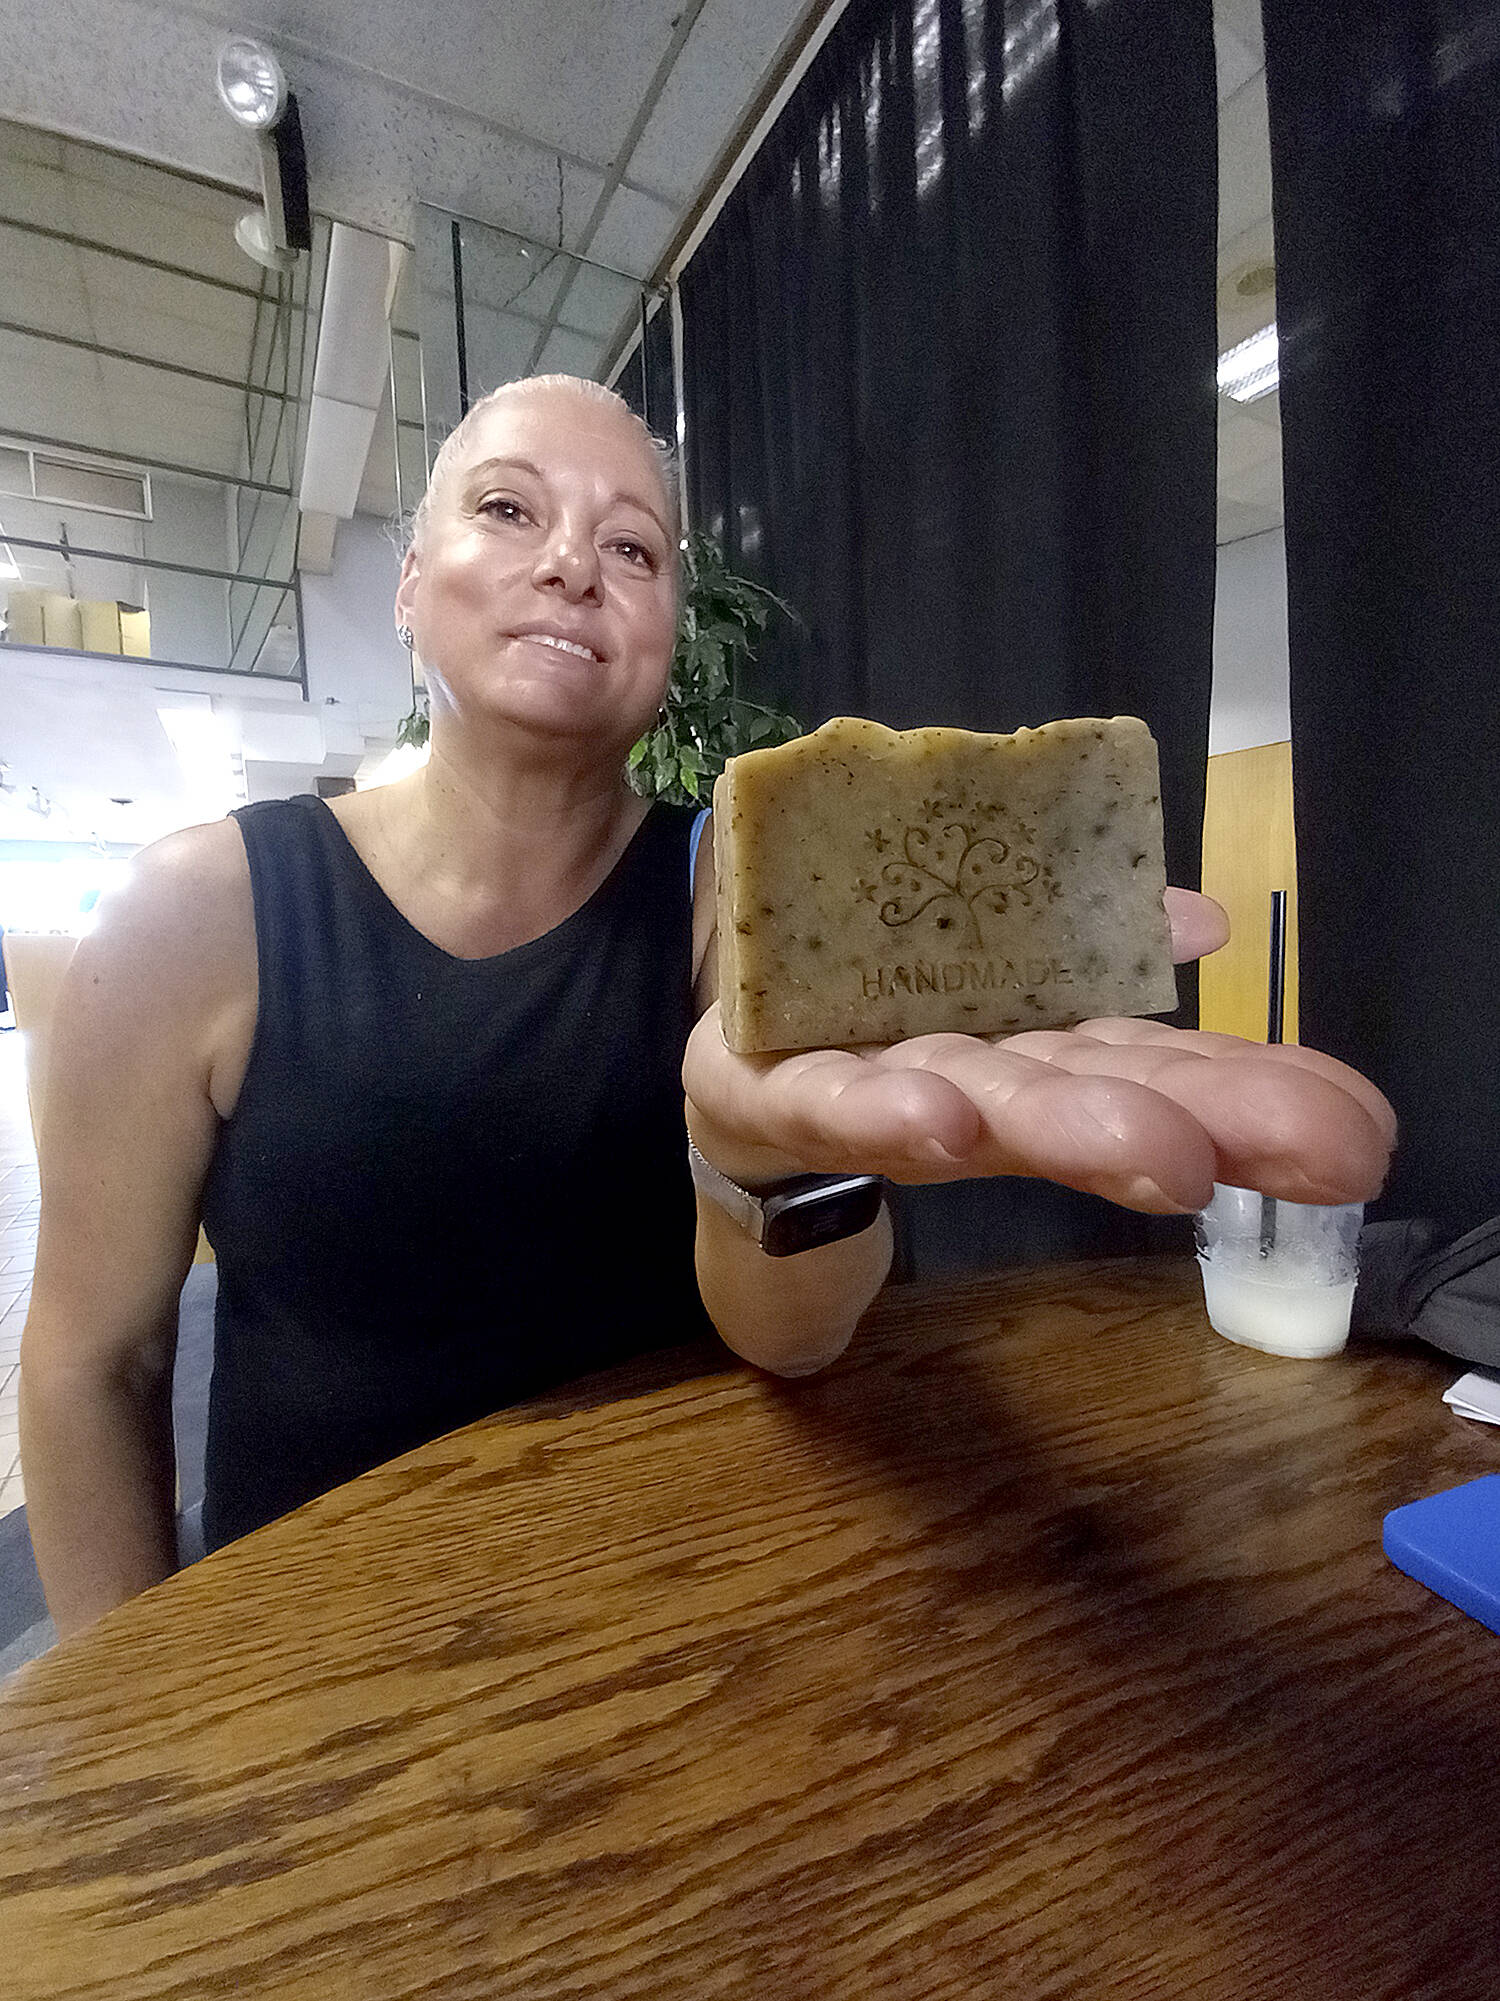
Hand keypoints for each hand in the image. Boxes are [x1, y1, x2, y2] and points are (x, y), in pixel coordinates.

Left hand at [683, 890, 1394, 1214]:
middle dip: (1206, 1120)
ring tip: (1156, 1153)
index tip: (1364, 1132)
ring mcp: (884, 1093)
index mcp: (1037, 1048)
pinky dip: (893, 1113)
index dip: (1259, 1092)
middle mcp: (978, 1085)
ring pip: (990, 1109)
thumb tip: (1200, 922)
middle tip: (1323, 1150)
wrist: (734, 1073)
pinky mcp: (781, 1089)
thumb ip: (1097, 940)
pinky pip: (839, 1101)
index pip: (1163, 1068)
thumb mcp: (1005, 953)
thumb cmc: (884, 1015)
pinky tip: (944, 1123)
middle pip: (1099, 1099)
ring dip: (1074, 1129)